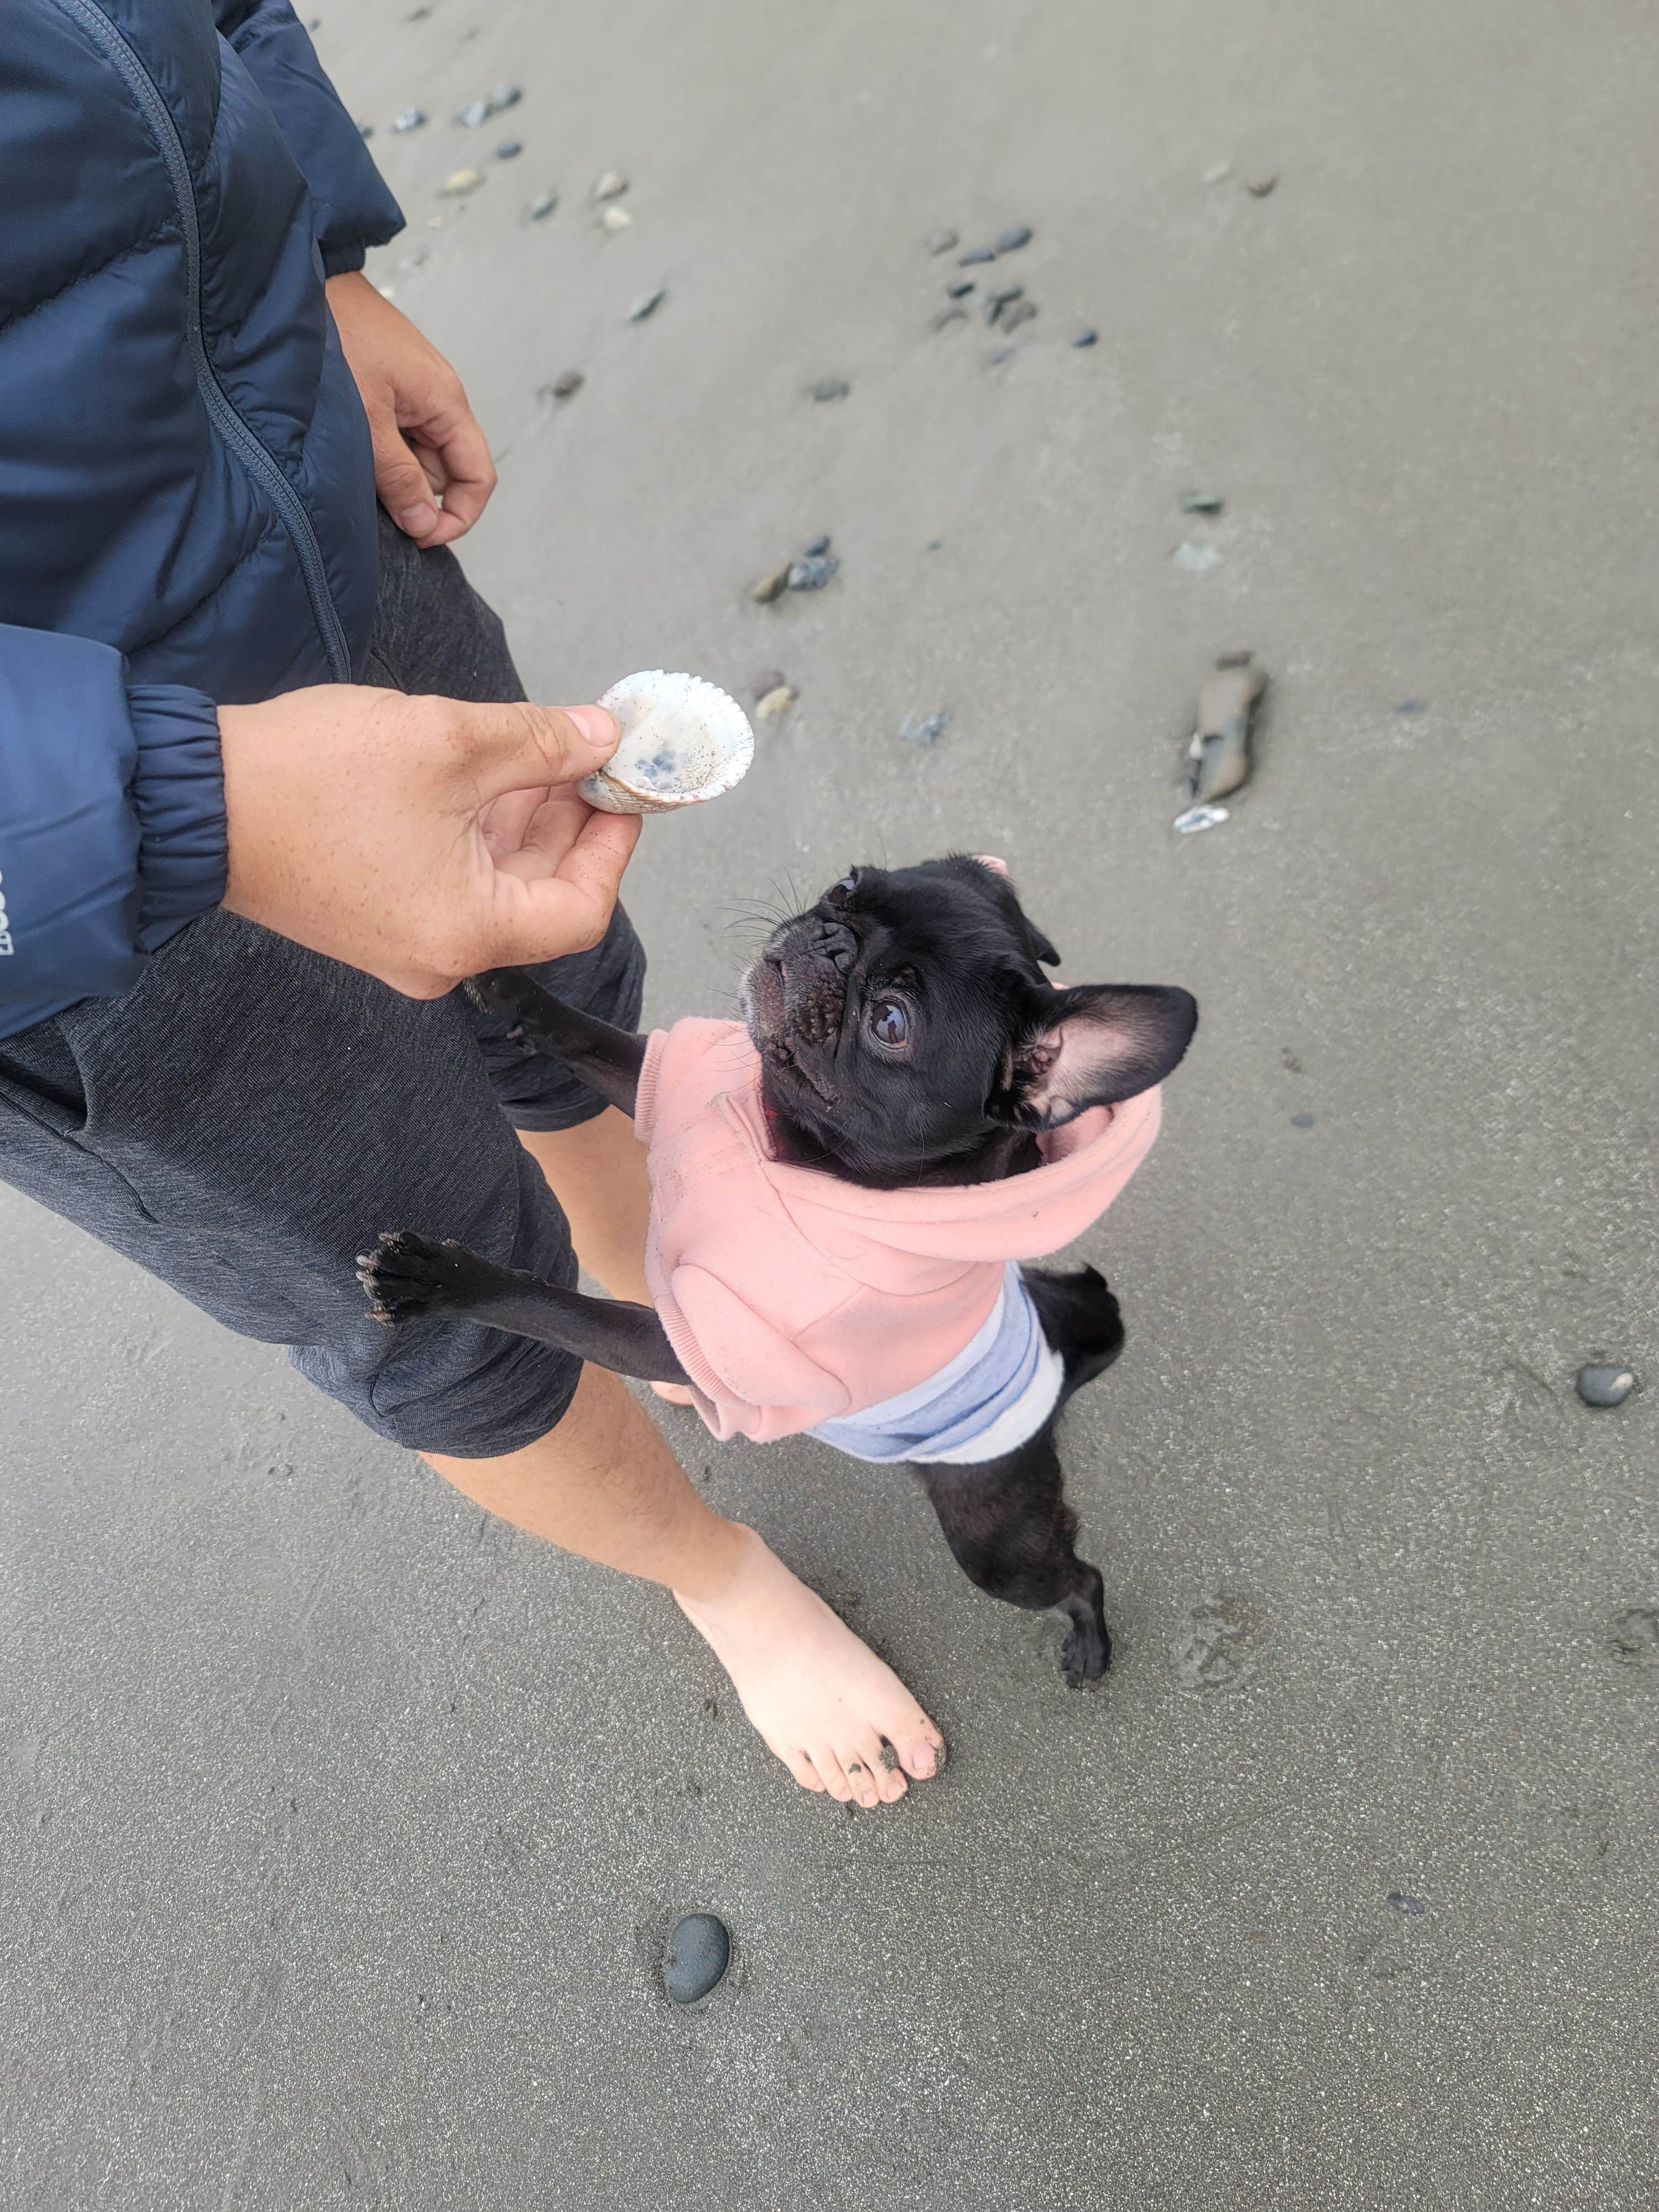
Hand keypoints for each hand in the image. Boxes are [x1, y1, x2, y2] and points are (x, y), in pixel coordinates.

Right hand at [217, 688, 639, 994]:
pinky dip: (478, 835)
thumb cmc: (312, 777)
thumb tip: (602, 738)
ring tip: (539, 754)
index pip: (581, 910)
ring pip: (496, 888)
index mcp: (467, 935)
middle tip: (588, 757)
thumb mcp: (447, 742)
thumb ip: (539, 743)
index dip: (613, 845)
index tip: (624, 786)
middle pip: (540, 900)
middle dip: (570, 825)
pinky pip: (452, 883)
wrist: (191, 799)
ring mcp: (403, 944)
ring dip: (525, 823)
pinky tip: (485, 778)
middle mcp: (440, 958)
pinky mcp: (374, 919)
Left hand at [325, 271, 496, 546]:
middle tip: (369, 494)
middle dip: (413, 492)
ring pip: (416, 456)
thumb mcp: (366, 421)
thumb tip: (424, 525)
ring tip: (350, 456)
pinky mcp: (386, 387)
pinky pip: (394, 435)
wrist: (301, 278)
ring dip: (389, 471)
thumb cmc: (335, 333)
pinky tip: (346, 441)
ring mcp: (411, 393)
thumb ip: (398, 478)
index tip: (419, 536)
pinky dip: (375, 449)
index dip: (457, 516)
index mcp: (445, 402)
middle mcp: (437, 398)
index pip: (477, 477)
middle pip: (445, 471)